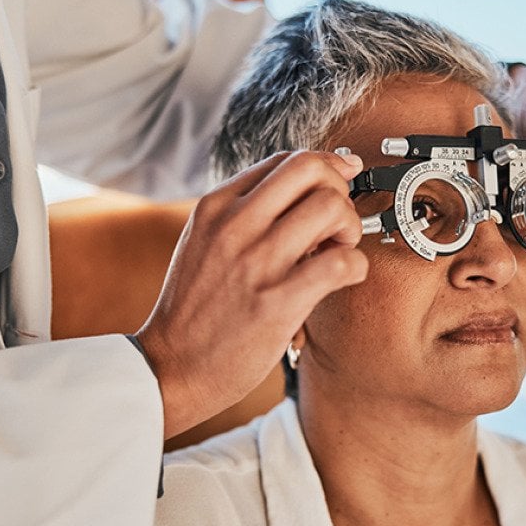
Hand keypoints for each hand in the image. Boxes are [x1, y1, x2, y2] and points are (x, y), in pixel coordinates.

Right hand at [136, 151, 367, 437]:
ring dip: (350, 226)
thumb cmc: (193, 309)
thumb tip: (297, 192)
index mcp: (215, 206)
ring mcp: (256, 261)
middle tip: (336, 223)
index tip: (336, 186)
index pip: (284, 159)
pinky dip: (355, 267)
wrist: (170, 366)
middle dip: (338, 189)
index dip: (322, 169)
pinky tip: (342, 279)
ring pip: (331, 207)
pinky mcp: (278, 301)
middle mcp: (234, 224)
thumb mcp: (202, 243)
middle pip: (310, 168)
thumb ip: (240, 214)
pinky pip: (341, 262)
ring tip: (338, 251)